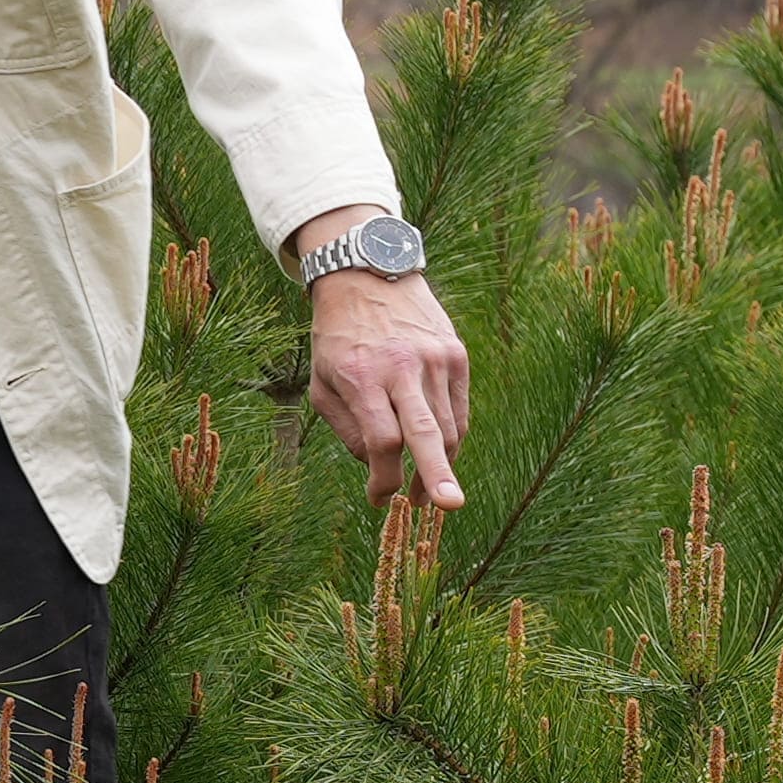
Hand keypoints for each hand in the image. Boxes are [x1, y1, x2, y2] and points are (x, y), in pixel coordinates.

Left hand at [305, 265, 470, 512]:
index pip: (381, 440)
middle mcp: (402, 367)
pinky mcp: (456, 354)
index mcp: (362, 376)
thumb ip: (348, 430)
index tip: (380, 500)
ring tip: (432, 493)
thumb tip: (379, 470)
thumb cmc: (338, 337)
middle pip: (425, 433)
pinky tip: (440, 455)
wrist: (369, 274)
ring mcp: (435, 359)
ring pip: (448, 428)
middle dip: (437, 476)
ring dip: (442, 467)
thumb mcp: (323, 383)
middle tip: (448, 508)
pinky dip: (452, 438)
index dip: (383, 478)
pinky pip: (459, 410)